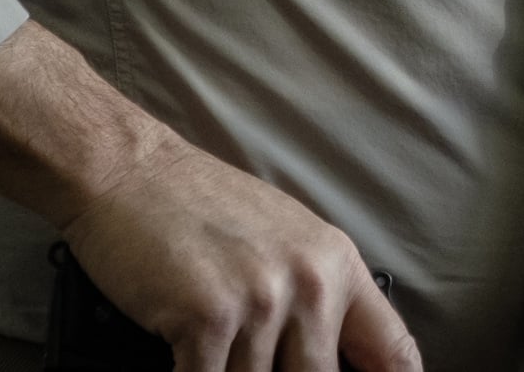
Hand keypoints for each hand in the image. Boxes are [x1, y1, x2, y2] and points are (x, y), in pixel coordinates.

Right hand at [62, 136, 421, 371]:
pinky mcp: (210, 317)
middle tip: (248, 357)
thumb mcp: (284, 240)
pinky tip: (182, 360)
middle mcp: (311, 284)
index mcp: (337, 265)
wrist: (130, 171)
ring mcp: (263, 301)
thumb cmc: (197, 205)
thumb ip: (313, 298)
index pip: (394, 352)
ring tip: (211, 347)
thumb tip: (329, 359)